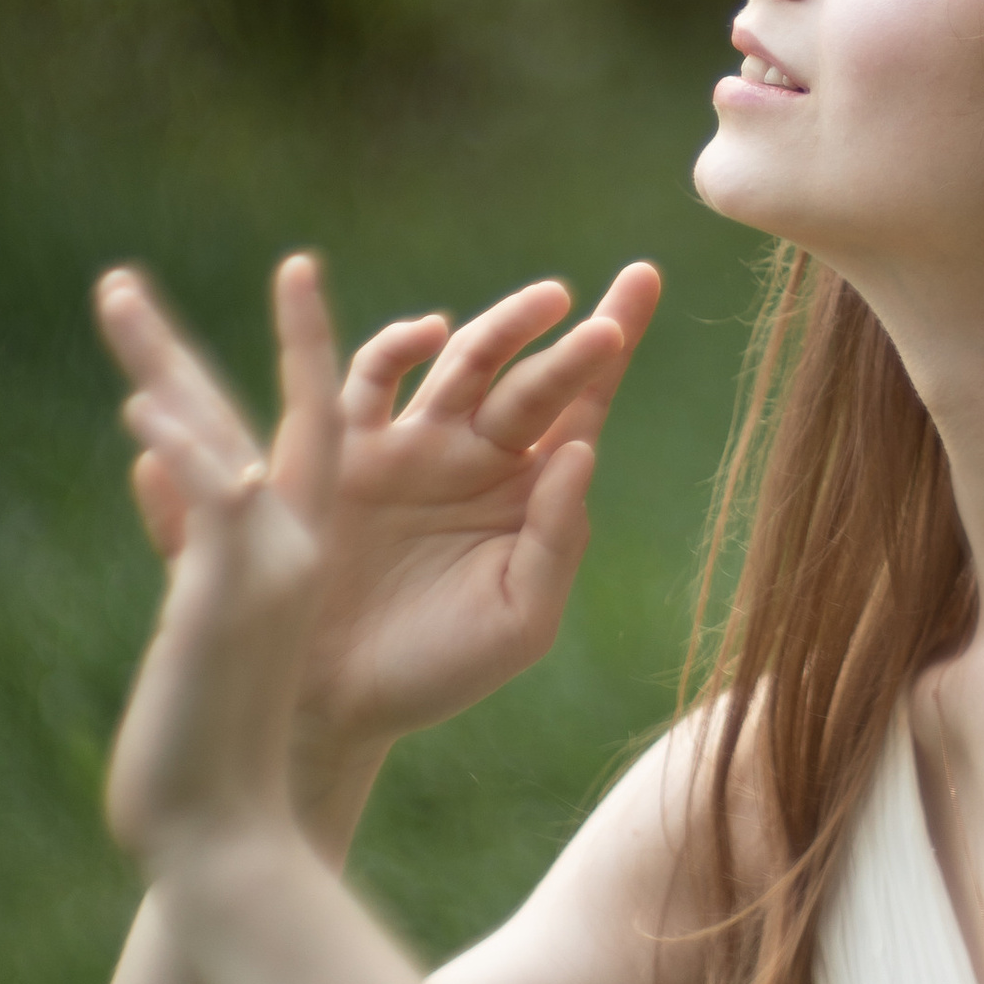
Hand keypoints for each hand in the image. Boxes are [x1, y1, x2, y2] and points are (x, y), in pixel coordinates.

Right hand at [108, 256, 659, 772]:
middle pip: (532, 380)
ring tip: (549, 301)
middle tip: (607, 324)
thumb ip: (557, 538)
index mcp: (526, 491)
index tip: (647, 280)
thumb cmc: (438, 668)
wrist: (336, 704)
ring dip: (503, 327)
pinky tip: (432, 334)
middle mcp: (474, 455)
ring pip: (464, 364)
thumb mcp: (522, 618)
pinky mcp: (342, 449)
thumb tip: (583, 450)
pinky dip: (396, 345)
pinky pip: (368, 379)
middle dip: (570, 345)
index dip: (614, 345)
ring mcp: (410, 446)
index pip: (582, 406)